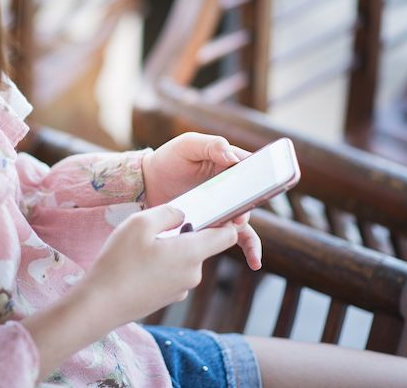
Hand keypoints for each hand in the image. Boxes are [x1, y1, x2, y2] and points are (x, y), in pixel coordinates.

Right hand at [80, 205, 239, 326]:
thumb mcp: (140, 223)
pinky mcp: (166, 298)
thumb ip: (168, 212)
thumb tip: (183, 215)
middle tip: (151, 231)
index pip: (227, 236)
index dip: (226, 221)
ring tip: (137, 251)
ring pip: (182, 259)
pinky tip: (135, 267)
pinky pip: (170, 274)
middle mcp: (193, 274)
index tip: (211, 212)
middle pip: (200, 246)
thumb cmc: (120, 262)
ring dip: (167, 251)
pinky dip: (159, 266)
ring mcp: (180, 290)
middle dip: (181, 234)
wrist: (101, 305)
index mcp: (192, 254)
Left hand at [141, 132, 260, 270]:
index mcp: (229, 162)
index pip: (252, 168)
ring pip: (245, 219)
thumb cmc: (169, 159)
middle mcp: (232, 186)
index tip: (257, 186)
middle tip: (238, 215)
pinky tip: (255, 263)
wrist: (148, 184)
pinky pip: (235, 237)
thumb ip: (211, 145)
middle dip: (248, 207)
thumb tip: (234, 158)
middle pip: (251, 197)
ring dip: (247, 231)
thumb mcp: (188, 145)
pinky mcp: (216, 223)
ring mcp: (225, 206)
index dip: (259, 176)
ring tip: (242, 239)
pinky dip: (249, 249)